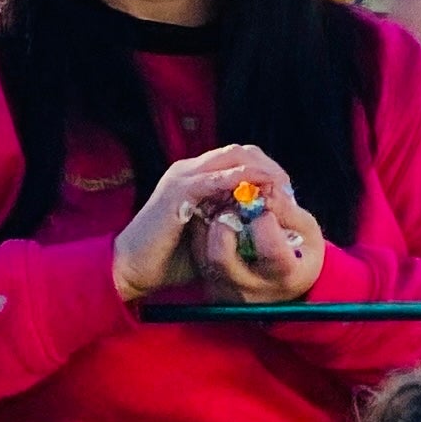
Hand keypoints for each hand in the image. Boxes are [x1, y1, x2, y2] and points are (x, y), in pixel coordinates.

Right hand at [111, 144, 300, 300]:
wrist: (132, 269)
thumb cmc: (172, 258)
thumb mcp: (212, 235)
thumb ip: (235, 223)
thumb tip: (268, 225)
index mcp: (198, 176)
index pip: (241, 158)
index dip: (267, 170)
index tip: (287, 192)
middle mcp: (191, 170)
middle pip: (241, 152)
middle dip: (269, 167)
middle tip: (288, 189)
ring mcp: (183, 177)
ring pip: (232, 158)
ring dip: (260, 171)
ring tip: (280, 189)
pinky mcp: (178, 192)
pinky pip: (214, 179)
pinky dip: (240, 182)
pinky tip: (257, 193)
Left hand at [196, 176, 328, 303]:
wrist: (286, 287)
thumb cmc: (301, 253)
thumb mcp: (308, 232)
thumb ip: (289, 210)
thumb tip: (266, 187)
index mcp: (286, 276)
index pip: (271, 252)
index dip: (265, 225)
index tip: (266, 211)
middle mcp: (253, 288)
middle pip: (222, 259)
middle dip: (223, 225)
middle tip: (231, 208)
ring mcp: (227, 290)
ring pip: (202, 256)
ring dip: (207, 225)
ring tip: (221, 208)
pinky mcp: (211, 287)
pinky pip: (196, 257)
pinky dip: (201, 232)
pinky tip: (213, 218)